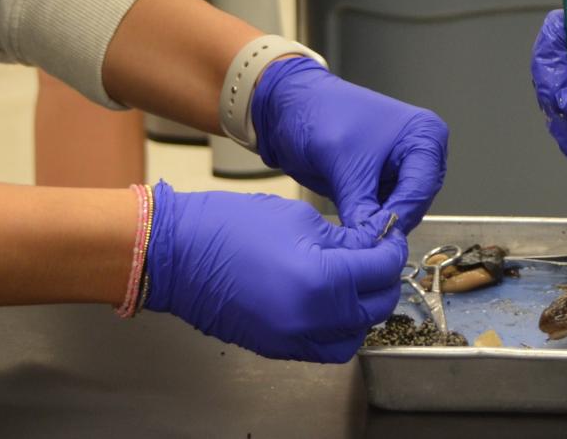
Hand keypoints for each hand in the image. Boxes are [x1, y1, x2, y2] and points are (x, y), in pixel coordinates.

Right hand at [144, 183, 406, 363]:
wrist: (176, 253)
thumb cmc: (229, 226)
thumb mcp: (299, 219)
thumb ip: (344, 238)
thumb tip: (372, 243)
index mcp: (322, 281)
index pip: (380, 270)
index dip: (390, 249)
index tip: (388, 236)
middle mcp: (312, 319)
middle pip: (373, 307)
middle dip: (382, 279)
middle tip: (377, 254)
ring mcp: (293, 339)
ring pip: (353, 336)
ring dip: (363, 310)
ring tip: (356, 281)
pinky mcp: (277, 348)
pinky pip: (324, 348)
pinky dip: (337, 329)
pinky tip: (331, 302)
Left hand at [250, 57, 447, 233]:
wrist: (289, 106)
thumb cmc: (320, 112)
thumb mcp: (341, 162)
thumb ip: (360, 205)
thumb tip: (369, 241)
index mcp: (423, 134)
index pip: (420, 187)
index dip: (398, 215)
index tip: (376, 238)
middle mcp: (420, 152)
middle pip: (415, 203)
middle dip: (389, 222)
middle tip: (364, 242)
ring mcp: (401, 169)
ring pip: (400, 212)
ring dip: (377, 225)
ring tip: (355, 237)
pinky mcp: (381, 183)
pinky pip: (381, 212)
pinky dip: (368, 221)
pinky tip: (351, 228)